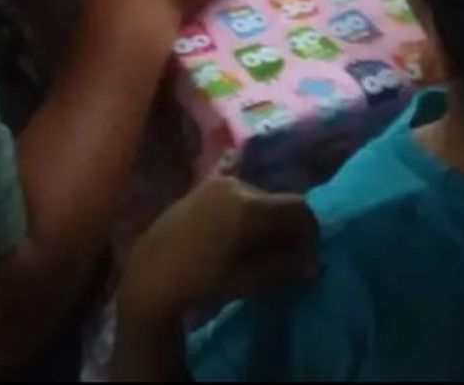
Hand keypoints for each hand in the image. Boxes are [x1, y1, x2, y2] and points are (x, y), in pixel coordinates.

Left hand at [117, 177, 317, 322]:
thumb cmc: (201, 280)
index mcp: (250, 207)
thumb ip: (284, 267)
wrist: (152, 273)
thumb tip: (312, 264)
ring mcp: (219, 182)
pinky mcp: (205, 185)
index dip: (309, 233)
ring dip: (267, 220)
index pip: (299, 208)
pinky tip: (241, 233)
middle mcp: (237, 185)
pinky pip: (239, 191)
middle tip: (286, 257)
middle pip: (279, 202)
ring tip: (260, 248)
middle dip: (288, 228)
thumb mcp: (248, 280)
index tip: (307, 258)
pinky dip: (249, 210)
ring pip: (260, 197)